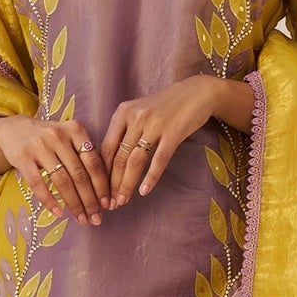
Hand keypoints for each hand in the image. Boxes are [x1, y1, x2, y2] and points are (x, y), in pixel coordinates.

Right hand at [0, 115, 111, 225]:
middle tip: (96, 218)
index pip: (93, 162)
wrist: (13, 128)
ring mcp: (40, 146)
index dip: (102, 186)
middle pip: (79, 174)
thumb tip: (103, 191)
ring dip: (74, 204)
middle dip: (90, 200)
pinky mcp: (23, 157)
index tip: (107, 204)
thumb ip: (84, 154)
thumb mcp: (69, 137)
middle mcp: (59, 135)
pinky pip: (38, 184)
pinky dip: (49, 200)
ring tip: (81, 219)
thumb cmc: (49, 139)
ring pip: (62, 181)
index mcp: (75, 129)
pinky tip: (58, 213)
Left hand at [102, 75, 238, 206]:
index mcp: (122, 113)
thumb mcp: (139, 112)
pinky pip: (159, 160)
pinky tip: (144, 191)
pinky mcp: (173, 133)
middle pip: (119, 157)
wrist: (197, 92)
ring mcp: (154, 125)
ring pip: (135, 161)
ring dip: (127, 184)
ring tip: (123, 201)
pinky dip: (150, 177)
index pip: (106, 148)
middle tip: (110, 203)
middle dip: (112, 184)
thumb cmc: (166, 106)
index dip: (102, 173)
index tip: (100, 191)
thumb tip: (112, 163)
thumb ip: (125, 131)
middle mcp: (135, 118)